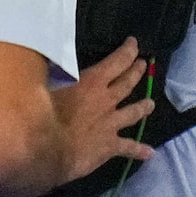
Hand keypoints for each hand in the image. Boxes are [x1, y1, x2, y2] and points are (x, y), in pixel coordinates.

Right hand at [51, 38, 157, 184]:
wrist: (48, 150)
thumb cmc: (44, 115)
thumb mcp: (47, 85)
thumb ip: (54, 73)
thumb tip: (49, 58)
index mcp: (92, 82)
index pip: (116, 61)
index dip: (128, 51)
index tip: (134, 43)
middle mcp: (106, 101)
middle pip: (127, 83)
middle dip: (136, 72)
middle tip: (143, 65)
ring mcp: (111, 124)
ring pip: (133, 113)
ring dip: (143, 107)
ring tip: (151, 104)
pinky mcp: (110, 146)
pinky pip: (128, 147)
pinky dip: (139, 150)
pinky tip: (150, 153)